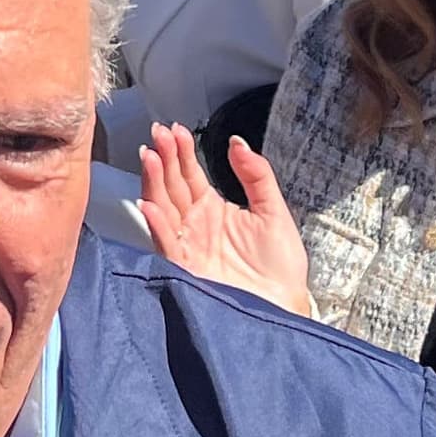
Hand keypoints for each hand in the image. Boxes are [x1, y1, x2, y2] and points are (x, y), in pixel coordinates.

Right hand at [134, 123, 314, 314]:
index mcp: (213, 210)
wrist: (285, 307)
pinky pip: (166, 244)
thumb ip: (256, 175)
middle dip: (163, 159)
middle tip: (158, 133)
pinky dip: (156, 225)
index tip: (175, 129)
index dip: (181, 151)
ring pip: (163, 208)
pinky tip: (150, 205)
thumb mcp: (274, 211)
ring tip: (150, 156)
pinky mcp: (186, 269)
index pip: (190, 175)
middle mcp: (195, 226)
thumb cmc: (280, 267)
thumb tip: (237, 142)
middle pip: (172, 186)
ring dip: (154, 182)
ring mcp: (188, 246)